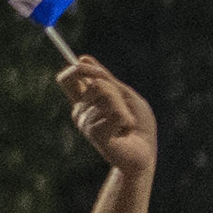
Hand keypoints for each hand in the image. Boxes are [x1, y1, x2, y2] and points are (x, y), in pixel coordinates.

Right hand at [58, 56, 158, 178]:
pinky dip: (125, 118)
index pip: (67, 79)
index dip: (77, 70)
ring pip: (106, 95)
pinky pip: (113, 112)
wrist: (145, 153)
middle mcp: (80, 111)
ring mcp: (84, 123)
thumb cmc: (138, 125)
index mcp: (85, 101)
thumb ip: (106, 79)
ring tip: (126, 124)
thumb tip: (82, 59)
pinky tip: (124, 131)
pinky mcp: (94, 134)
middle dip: (115, 91)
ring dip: (124, 107)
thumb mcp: (125, 96)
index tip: (90, 69)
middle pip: (94, 82)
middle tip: (124, 109)